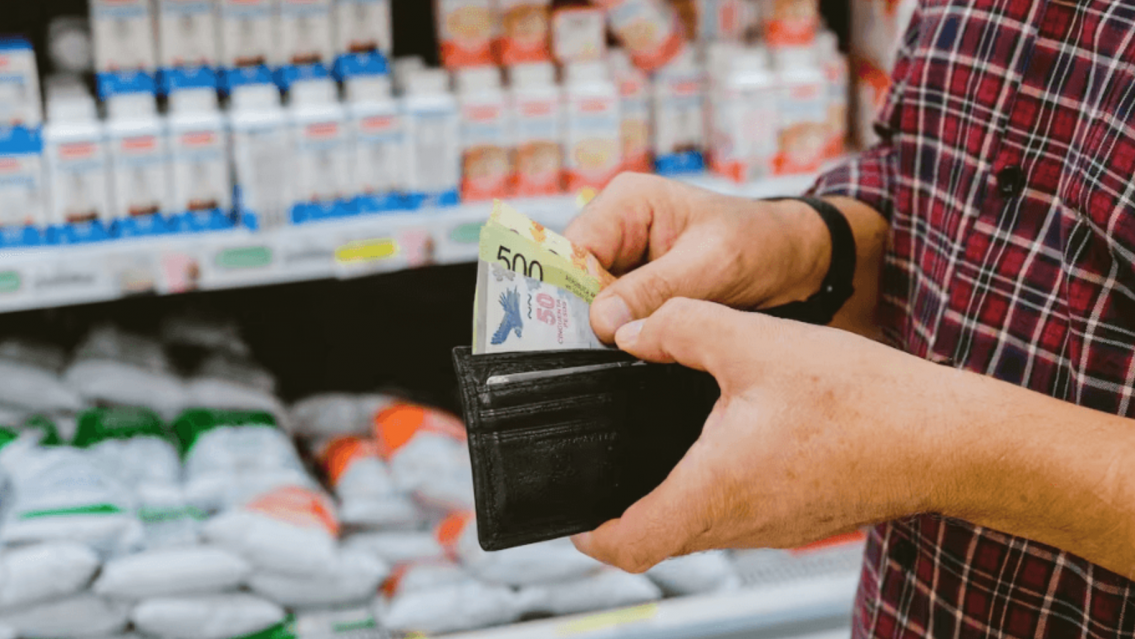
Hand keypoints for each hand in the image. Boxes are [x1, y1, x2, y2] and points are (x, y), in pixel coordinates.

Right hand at [564, 174, 831, 342]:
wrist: (795, 262)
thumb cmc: (761, 245)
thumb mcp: (711, 266)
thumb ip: (656, 290)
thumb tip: (603, 321)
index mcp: (627, 202)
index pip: (573, 249)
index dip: (572, 292)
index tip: (590, 332)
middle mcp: (618, 227)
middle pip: (575, 279)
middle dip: (591, 315)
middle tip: (613, 348)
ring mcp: (626, 260)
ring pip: (592, 303)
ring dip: (610, 329)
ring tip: (634, 349)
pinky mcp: (638, 288)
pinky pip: (616, 316)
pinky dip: (626, 335)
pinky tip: (642, 348)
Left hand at [571, 299, 960, 572]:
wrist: (945, 436)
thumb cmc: (859, 398)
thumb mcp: (754, 342)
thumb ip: (679, 327)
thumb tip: (631, 329)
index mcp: (714, 489)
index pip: (628, 545)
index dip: (590, 537)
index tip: (572, 517)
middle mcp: (740, 523)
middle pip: (660, 541)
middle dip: (626, 516)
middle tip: (605, 472)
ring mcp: (774, 528)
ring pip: (700, 529)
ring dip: (671, 500)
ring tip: (657, 450)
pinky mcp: (801, 518)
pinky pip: (739, 517)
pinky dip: (714, 493)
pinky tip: (723, 445)